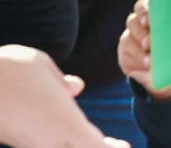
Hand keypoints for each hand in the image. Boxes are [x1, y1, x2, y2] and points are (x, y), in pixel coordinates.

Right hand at [0, 45, 129, 147]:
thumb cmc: (6, 70)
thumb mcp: (40, 66)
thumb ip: (59, 81)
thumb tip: (75, 88)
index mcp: (64, 122)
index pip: (94, 146)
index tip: (124, 147)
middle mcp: (49, 140)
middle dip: (97, 146)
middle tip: (116, 145)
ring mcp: (30, 143)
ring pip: (61, 147)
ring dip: (77, 141)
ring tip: (95, 139)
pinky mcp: (14, 140)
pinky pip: (43, 144)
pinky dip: (60, 140)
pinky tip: (62, 135)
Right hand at [118, 0, 170, 99]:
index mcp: (153, 15)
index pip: (143, 5)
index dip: (144, 10)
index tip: (148, 20)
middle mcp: (139, 24)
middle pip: (133, 21)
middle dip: (141, 32)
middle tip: (149, 42)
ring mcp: (130, 38)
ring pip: (127, 38)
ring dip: (139, 49)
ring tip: (150, 58)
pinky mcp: (125, 54)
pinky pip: (125, 54)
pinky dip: (137, 59)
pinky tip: (147, 63)